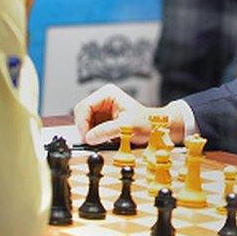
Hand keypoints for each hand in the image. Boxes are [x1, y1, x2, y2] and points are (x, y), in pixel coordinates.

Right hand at [73, 84, 188, 146]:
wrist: (155, 128)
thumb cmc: (146, 123)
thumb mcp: (127, 127)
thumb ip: (107, 131)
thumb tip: (89, 138)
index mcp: (108, 93)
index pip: (85, 106)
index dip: (83, 122)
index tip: (87, 137)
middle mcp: (102, 99)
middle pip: (81, 113)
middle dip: (84, 128)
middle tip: (91, 141)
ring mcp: (101, 109)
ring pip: (83, 122)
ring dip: (88, 133)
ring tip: (101, 140)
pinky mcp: (101, 120)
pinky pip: (89, 128)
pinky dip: (92, 136)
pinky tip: (102, 140)